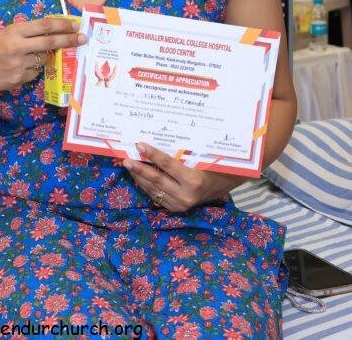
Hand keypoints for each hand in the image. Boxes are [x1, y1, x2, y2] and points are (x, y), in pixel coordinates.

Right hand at [0, 16, 84, 92]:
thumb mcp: (7, 34)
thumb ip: (28, 33)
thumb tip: (55, 31)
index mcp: (14, 31)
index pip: (44, 26)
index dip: (62, 25)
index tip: (75, 25)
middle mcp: (17, 47)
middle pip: (49, 42)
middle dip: (68, 40)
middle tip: (82, 38)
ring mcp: (18, 64)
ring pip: (43, 59)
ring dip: (41, 58)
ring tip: (24, 57)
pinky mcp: (18, 79)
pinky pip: (34, 73)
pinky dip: (31, 70)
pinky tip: (16, 68)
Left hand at [123, 142, 243, 212]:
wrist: (225, 185)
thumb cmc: (214, 166)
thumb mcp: (201, 158)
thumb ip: (181, 154)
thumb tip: (157, 142)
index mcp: (193, 181)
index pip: (167, 165)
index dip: (152, 154)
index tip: (140, 145)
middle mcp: (185, 195)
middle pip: (156, 179)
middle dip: (139, 168)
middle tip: (126, 159)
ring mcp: (180, 205)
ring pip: (153, 189)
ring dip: (139, 177)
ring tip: (129, 165)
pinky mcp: (176, 209)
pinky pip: (156, 196)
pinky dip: (146, 186)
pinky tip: (139, 176)